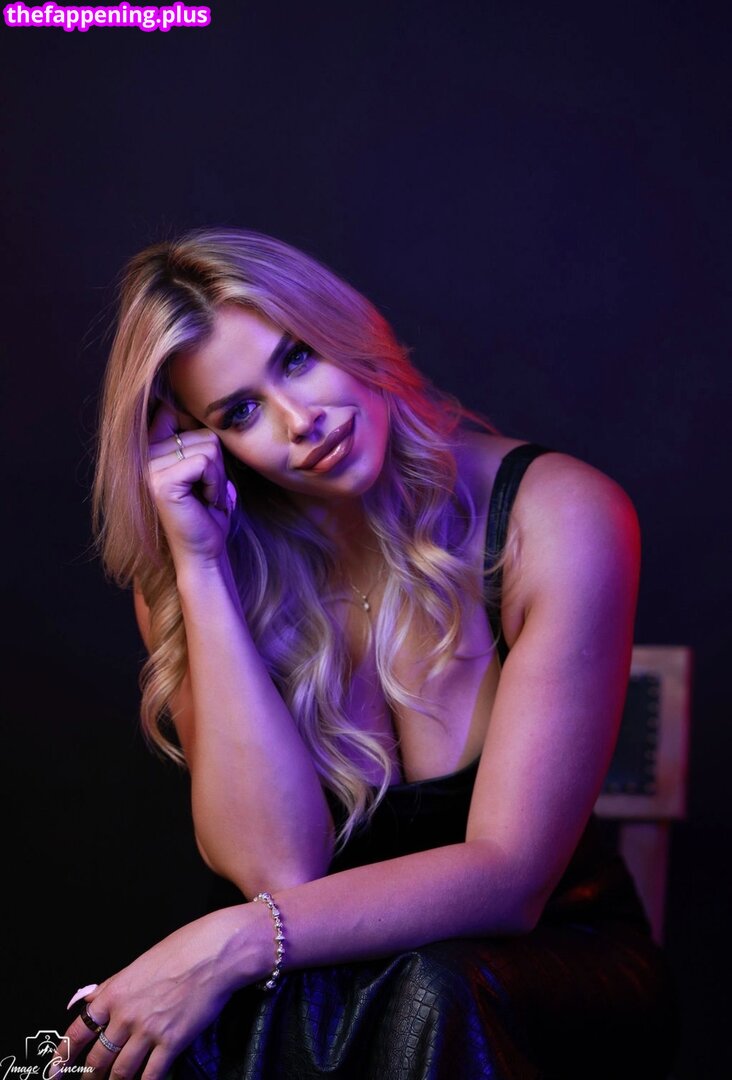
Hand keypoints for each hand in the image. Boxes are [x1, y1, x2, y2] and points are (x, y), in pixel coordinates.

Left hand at [56, 905, 265, 1079]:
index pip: (79, 1031)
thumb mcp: (139, 963)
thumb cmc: (181, 950)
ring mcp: (148, 1030)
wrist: (213, 953)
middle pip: (98, 1058)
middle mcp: (126, 1015)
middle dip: (90, 1077)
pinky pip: (151, 1075)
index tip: (55, 1071)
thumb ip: (114, 986)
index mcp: (114, 993)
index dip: (64, 1055)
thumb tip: (92, 1001)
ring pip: (121, 1072)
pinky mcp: (171, 1042)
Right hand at [147, 402, 236, 567]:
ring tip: (205, 498)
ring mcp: (149, 468)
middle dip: (216, 465)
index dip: (200, 436)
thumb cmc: (207, 513)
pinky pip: (205, 462)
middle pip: (201, 432)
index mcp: (149, 449)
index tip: (200, 470)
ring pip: (208, 446)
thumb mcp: (204, 468)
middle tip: (205, 492)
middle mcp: (144, 456)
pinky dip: (215, 484)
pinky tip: (204, 502)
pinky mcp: (162, 482)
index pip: (173, 411)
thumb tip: (201, 405)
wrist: (203, 552)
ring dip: (217, 476)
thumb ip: (197, 439)